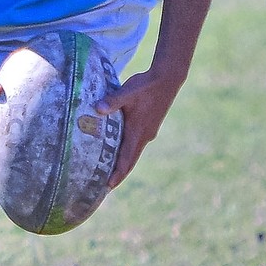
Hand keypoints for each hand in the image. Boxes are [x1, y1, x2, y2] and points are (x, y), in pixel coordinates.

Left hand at [97, 67, 182, 186]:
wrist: (168, 78)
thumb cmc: (146, 86)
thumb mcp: (127, 92)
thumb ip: (112, 101)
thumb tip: (97, 109)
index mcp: (138, 132)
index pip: (126, 159)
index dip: (118, 174)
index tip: (108, 186)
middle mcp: (144, 136)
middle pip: (131, 161)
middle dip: (119, 174)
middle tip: (105, 186)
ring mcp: (148, 131)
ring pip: (134, 152)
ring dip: (123, 162)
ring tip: (110, 170)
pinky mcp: (150, 126)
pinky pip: (137, 144)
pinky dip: (128, 151)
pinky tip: (119, 148)